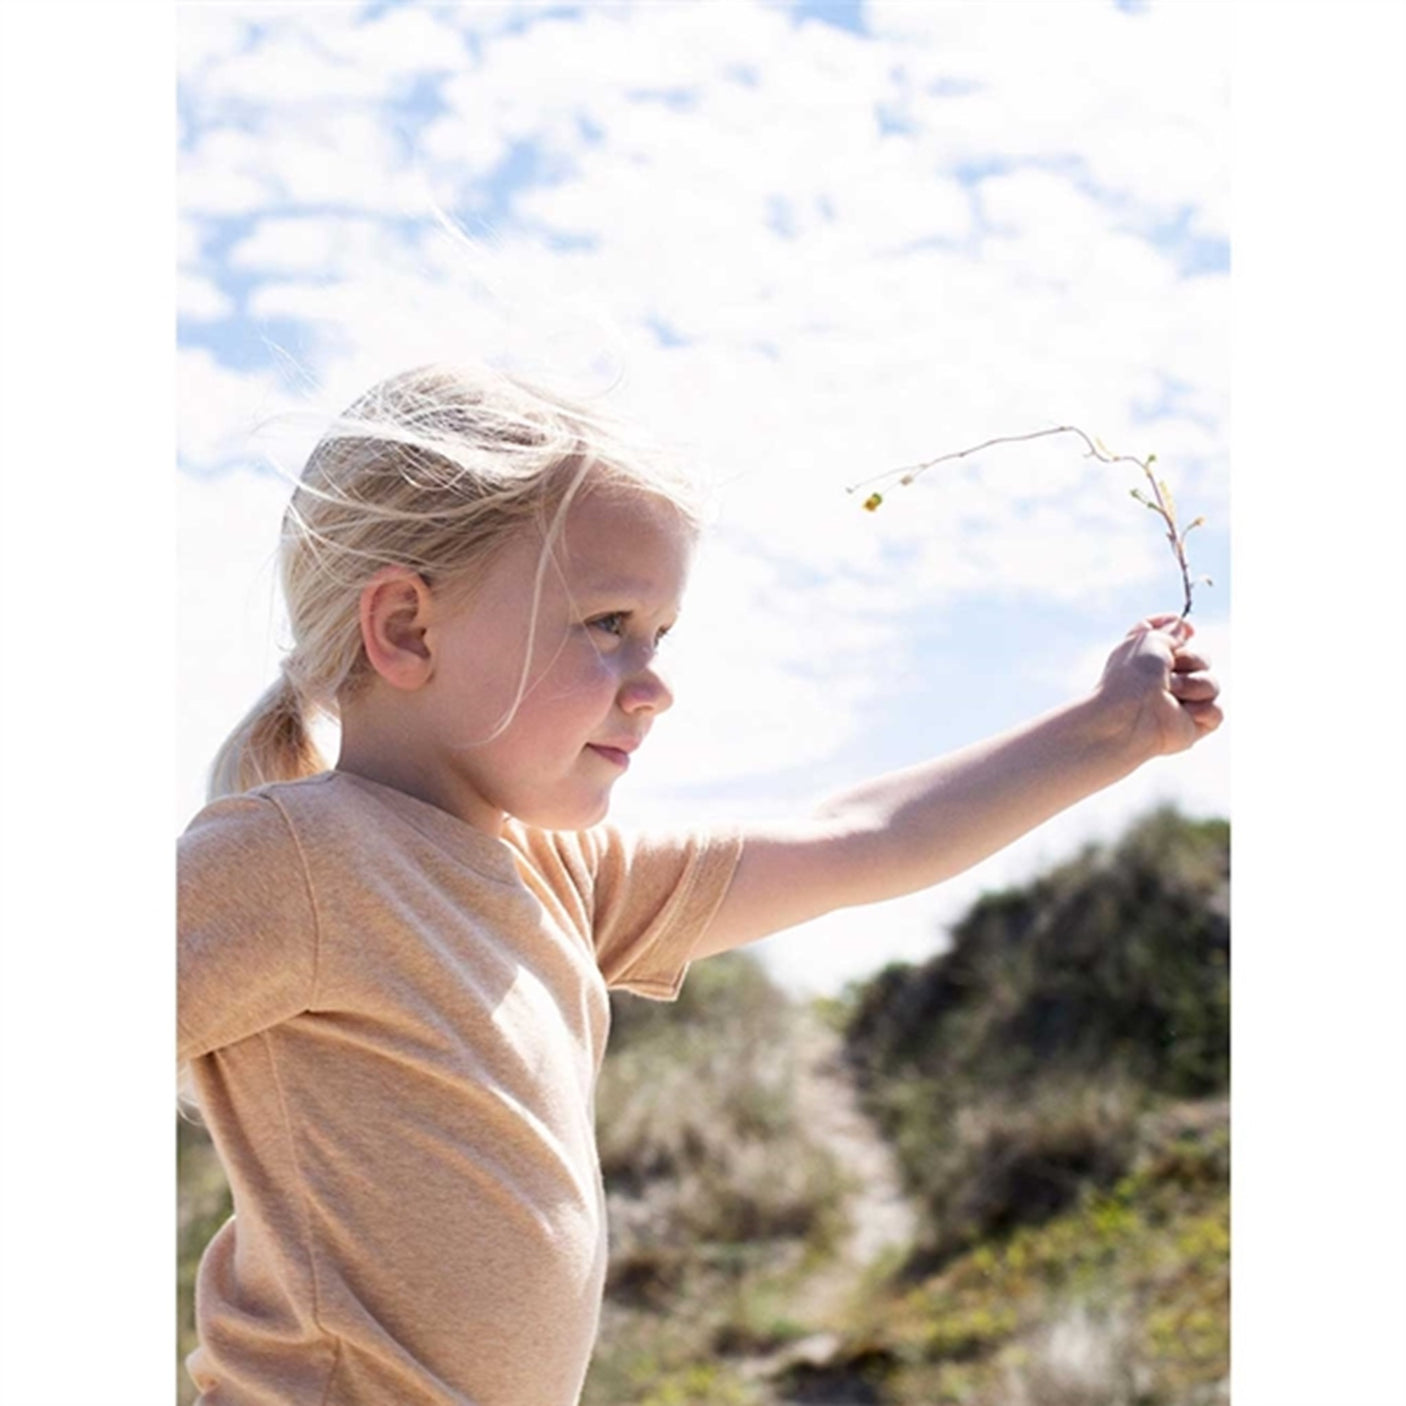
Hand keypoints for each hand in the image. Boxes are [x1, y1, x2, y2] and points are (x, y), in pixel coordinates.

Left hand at [1094, 614, 1223, 759]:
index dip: (1180, 630)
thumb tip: (1183, 627)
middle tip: (1169, 671)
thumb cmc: (1132, 678)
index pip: (1171, 637)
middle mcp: (1163, 679)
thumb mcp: (1149, 640)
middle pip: (1202, 658)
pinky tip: (1180, 716)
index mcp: (1147, 658)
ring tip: (1171, 695)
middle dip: (1192, 659)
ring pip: (1212, 683)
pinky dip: (1202, 711)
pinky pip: (1216, 711)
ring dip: (1194, 685)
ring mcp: (1179, 703)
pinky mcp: (1191, 726)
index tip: (1187, 630)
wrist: (1128, 717)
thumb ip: (1170, 631)